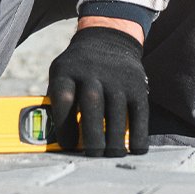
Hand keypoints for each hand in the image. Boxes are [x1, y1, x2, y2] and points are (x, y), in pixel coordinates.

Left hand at [47, 25, 149, 156]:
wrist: (107, 39)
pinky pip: (139, 112)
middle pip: (92, 105)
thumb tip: (55, 141)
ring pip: (117, 112)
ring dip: (115, 139)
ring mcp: (117, 78)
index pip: (64, 98)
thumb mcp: (61, 75)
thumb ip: (57, 102)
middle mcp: (92, 72)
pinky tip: (135, 149)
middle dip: (93, 135)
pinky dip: (139, 133)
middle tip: (92, 154)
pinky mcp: (137, 85)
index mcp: (66, 71)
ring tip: (111, 155)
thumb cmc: (77, 70)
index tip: (67, 144)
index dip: (64, 124)